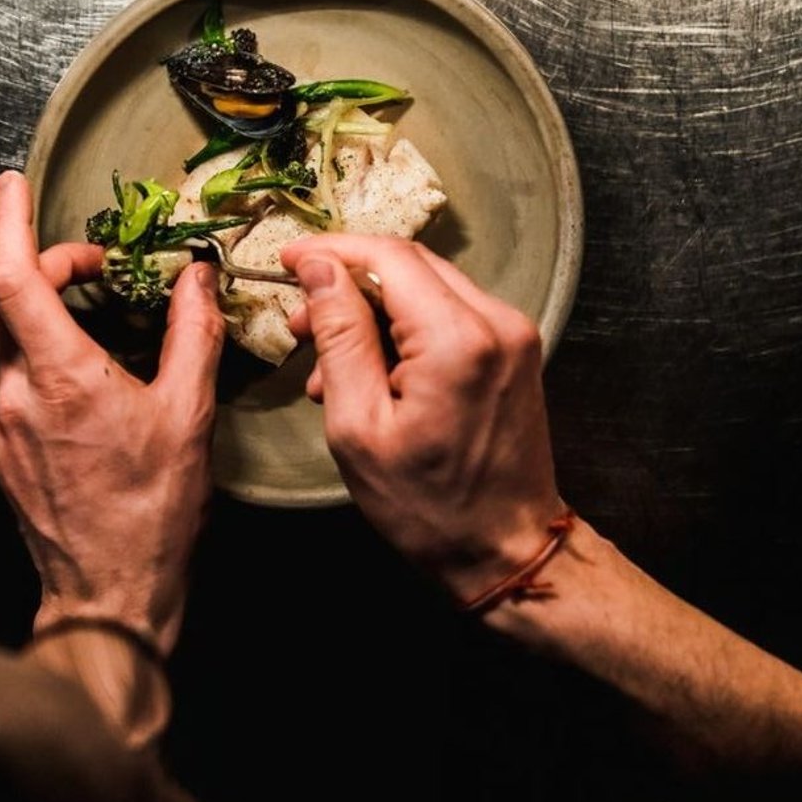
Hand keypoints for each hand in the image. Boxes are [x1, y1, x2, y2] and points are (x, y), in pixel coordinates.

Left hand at [0, 172, 224, 653]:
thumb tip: (197, 279)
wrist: (110, 596)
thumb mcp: (190, 416)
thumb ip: (193, 335)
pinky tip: (49, 366)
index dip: (8, 221)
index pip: (12, 276)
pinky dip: (4, 350)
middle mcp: (10, 396)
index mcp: (59, 378)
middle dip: (35, 265)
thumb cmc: (151, 516)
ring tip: (58, 310)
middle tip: (90, 271)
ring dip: (6, 306)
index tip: (13, 187)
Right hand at [280, 236, 566, 601]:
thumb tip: (320, 271)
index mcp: (457, 339)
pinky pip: (450, 316)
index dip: (330, 250)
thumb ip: (340, 338)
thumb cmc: (427, 506)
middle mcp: (496, 321)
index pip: (388, 256)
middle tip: (298, 320)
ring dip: (372, 310)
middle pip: (410, 265)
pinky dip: (404, 330)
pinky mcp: (514, 351)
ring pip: (428, 288)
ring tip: (326, 364)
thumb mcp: (360, 427)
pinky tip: (369, 373)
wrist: (506, 552)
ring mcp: (512, 334)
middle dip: (347, 281)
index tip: (287, 259)